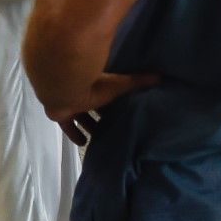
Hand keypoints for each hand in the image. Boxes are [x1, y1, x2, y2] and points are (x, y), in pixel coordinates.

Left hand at [46, 71, 160, 145]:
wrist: (64, 86)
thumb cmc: (94, 83)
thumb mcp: (119, 84)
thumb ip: (138, 81)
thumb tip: (160, 76)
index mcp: (98, 84)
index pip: (108, 92)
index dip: (115, 100)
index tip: (124, 108)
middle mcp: (84, 92)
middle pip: (94, 106)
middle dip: (102, 115)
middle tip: (114, 126)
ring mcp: (71, 104)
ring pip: (82, 117)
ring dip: (90, 126)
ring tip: (101, 137)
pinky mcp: (60, 114)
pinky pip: (68, 127)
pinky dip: (75, 135)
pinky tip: (83, 144)